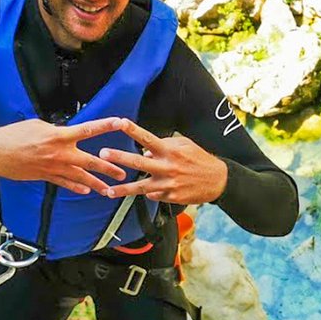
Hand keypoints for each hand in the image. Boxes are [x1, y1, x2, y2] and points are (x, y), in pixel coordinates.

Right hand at [0, 117, 128, 193]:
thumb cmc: (15, 135)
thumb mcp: (38, 125)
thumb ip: (57, 130)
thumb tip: (68, 133)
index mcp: (58, 136)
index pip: (87, 130)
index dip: (105, 126)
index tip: (120, 123)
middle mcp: (60, 153)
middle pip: (90, 161)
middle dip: (108, 167)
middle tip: (122, 172)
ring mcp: (54, 168)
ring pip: (80, 177)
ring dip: (96, 184)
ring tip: (109, 190)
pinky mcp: (46, 177)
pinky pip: (65, 183)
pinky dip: (76, 187)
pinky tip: (86, 190)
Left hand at [98, 119, 228, 204]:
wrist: (218, 181)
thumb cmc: (200, 159)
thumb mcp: (185, 145)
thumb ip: (165, 145)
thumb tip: (145, 153)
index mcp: (170, 150)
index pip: (147, 138)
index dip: (133, 130)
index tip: (119, 122)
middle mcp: (167, 167)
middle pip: (138, 162)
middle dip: (120, 157)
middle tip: (103, 153)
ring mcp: (168, 184)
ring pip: (140, 187)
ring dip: (123, 189)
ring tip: (107, 191)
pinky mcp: (170, 197)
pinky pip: (153, 195)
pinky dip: (149, 192)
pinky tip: (147, 191)